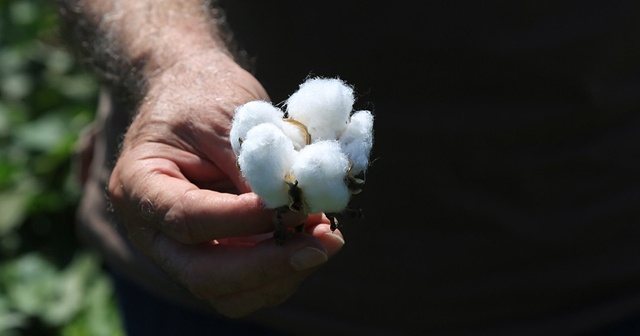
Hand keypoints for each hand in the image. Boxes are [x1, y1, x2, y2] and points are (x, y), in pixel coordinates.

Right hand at [107, 52, 344, 317]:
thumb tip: (296, 209)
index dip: (247, 219)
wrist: (192, 92)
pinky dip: (284, 268)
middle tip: (324, 241)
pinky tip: (312, 236)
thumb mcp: (226, 115)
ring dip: (283, 273)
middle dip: (269, 266)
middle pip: (203, 275)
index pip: (188, 220)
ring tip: (325, 235)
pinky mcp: (214, 252)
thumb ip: (254, 164)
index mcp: (138, 186)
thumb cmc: (202, 94)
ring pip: (228, 293)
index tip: (299, 206)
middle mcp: (152, 230)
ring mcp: (182, 249)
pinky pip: (248, 283)